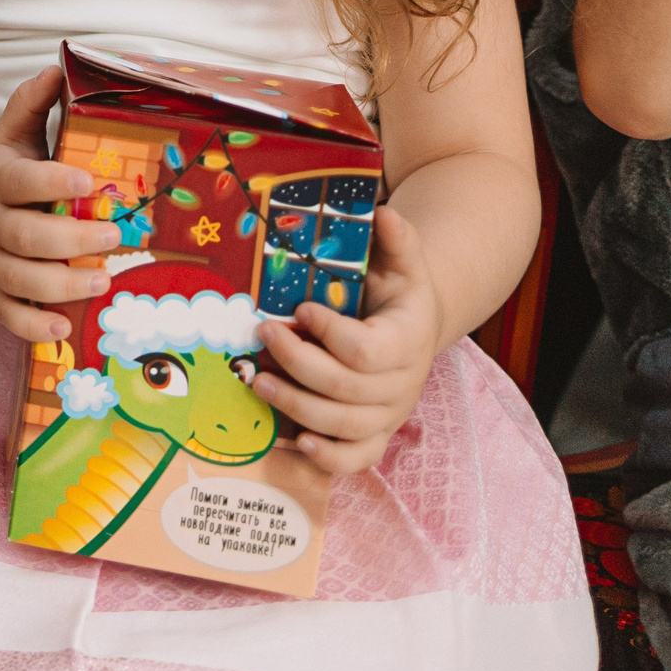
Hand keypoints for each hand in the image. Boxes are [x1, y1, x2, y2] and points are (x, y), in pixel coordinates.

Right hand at [0, 66, 119, 342]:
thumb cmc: (0, 176)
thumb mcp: (10, 136)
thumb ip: (31, 104)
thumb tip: (58, 68)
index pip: (21, 181)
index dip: (52, 182)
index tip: (88, 182)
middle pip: (25, 237)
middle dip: (70, 239)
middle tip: (113, 235)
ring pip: (19, 279)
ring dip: (60, 284)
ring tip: (101, 280)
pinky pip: (7, 316)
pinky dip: (32, 327)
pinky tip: (62, 327)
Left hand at [248, 207, 444, 474]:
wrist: (413, 331)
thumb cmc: (397, 294)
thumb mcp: (403, 263)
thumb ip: (397, 239)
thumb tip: (382, 211)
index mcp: (409, 340)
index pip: (369, 350)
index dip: (331, 334)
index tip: (301, 309)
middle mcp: (402, 384)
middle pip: (347, 390)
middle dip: (298, 364)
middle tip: (263, 336)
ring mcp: (388, 416)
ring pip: (344, 426)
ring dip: (295, 406)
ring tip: (257, 381)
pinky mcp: (374, 436)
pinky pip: (354, 460)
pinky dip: (325, 458)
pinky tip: (293, 441)